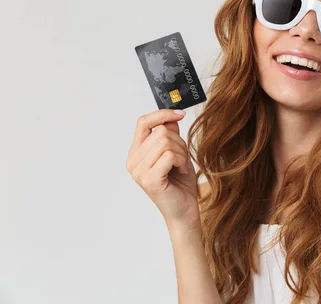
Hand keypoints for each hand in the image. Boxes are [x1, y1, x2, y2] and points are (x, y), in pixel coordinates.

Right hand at [125, 109, 199, 227]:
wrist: (184, 210)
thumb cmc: (180, 183)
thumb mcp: (177, 152)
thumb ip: (170, 134)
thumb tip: (171, 116)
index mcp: (136, 153)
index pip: (143, 122)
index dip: (162, 114)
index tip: (180, 114)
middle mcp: (133, 161)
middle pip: (160, 132)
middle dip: (179, 142)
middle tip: (182, 159)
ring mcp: (139, 171)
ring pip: (166, 142)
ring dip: (182, 153)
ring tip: (181, 166)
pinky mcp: (149, 180)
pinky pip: (170, 155)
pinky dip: (182, 161)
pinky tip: (180, 172)